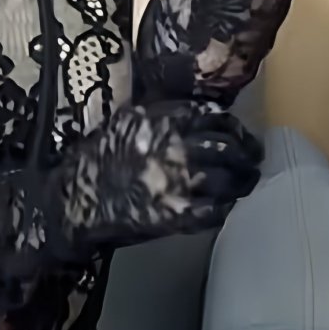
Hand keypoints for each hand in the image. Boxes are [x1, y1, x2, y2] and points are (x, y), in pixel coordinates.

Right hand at [53, 99, 261, 255]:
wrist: (74, 201)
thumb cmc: (93, 162)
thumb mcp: (124, 123)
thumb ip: (159, 116)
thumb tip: (192, 116)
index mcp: (160, 120)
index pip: (213, 116)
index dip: (233, 127)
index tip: (240, 134)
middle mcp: (174, 146)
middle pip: (227, 146)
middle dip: (247, 154)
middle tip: (254, 160)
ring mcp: (177, 181)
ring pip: (228, 178)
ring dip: (243, 181)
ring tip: (247, 183)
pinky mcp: (177, 213)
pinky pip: (215, 209)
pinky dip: (226, 208)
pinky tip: (227, 207)